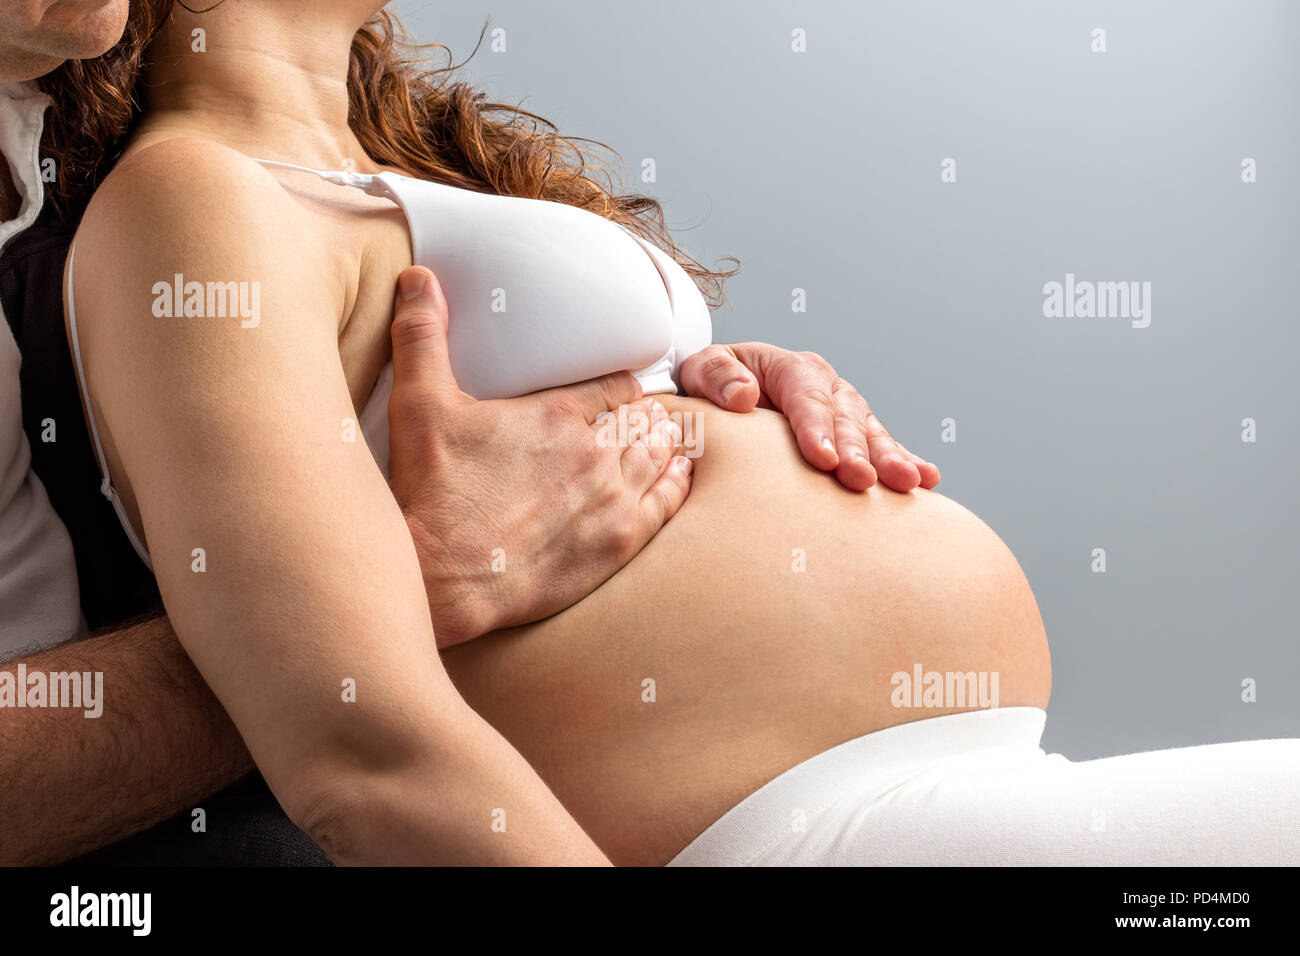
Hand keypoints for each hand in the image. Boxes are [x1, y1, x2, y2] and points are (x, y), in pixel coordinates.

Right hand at [385, 267, 693, 648]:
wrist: (444, 578)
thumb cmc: (432, 494)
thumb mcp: (419, 404)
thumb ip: (423, 336)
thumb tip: (418, 277)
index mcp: (558, 413)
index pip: (615, 387)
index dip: (620, 387)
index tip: (620, 392)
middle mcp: (595, 451)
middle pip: (641, 421)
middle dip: (643, 416)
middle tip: (644, 417)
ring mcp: (612, 498)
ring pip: (659, 456)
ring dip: (662, 444)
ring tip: (662, 439)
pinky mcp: (618, 543)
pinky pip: (667, 503)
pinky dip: (676, 483)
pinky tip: (678, 476)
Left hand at [679, 342, 939, 492]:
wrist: (724, 393)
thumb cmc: (711, 387)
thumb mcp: (701, 371)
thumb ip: (716, 377)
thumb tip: (743, 395)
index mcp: (789, 367)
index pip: (805, 396)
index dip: (816, 427)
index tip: (822, 459)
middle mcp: (826, 386)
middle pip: (845, 417)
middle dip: (856, 449)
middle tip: (861, 481)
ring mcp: (845, 410)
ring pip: (871, 432)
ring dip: (889, 458)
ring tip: (907, 483)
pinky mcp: (855, 434)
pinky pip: (883, 446)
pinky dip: (905, 460)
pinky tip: (926, 481)